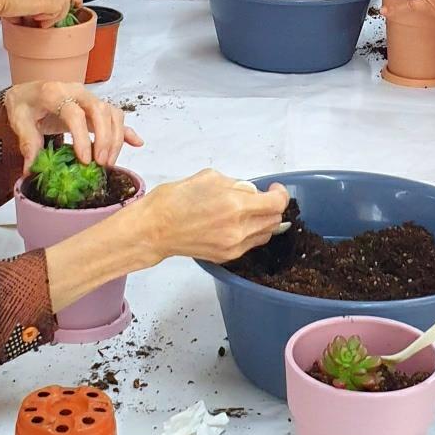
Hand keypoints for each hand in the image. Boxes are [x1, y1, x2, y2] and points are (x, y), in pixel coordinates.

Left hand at [3, 83, 142, 167]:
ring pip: (112, 113)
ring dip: (115, 138)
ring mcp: (89, 97)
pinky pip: (115, 116)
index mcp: (54, 93)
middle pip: (100, 110)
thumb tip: (31, 169)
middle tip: (101, 163)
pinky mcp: (95, 106)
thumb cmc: (24, 104)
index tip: (85, 161)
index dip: (82, 137)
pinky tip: (136, 142)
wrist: (27, 91)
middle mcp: (76, 91)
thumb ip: (27, 142)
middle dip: (105, 139)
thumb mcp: (18, 120)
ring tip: (107, 162)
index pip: (74, 113)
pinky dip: (126, 130)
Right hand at [141, 169, 290, 264]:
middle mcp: (238, 229)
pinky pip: (251, 244)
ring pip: (266, 234)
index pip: (276, 203)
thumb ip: (236, 184)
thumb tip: (251, 191)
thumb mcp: (210, 178)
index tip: (273, 189)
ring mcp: (233, 246)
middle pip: (275, 220)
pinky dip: (251, 233)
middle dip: (271, 206)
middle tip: (260, 198)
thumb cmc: (175, 200)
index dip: (280, 194)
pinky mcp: (226, 256)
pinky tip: (236, 224)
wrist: (154, 228)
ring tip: (247, 212)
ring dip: (263, 221)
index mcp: (235, 205)